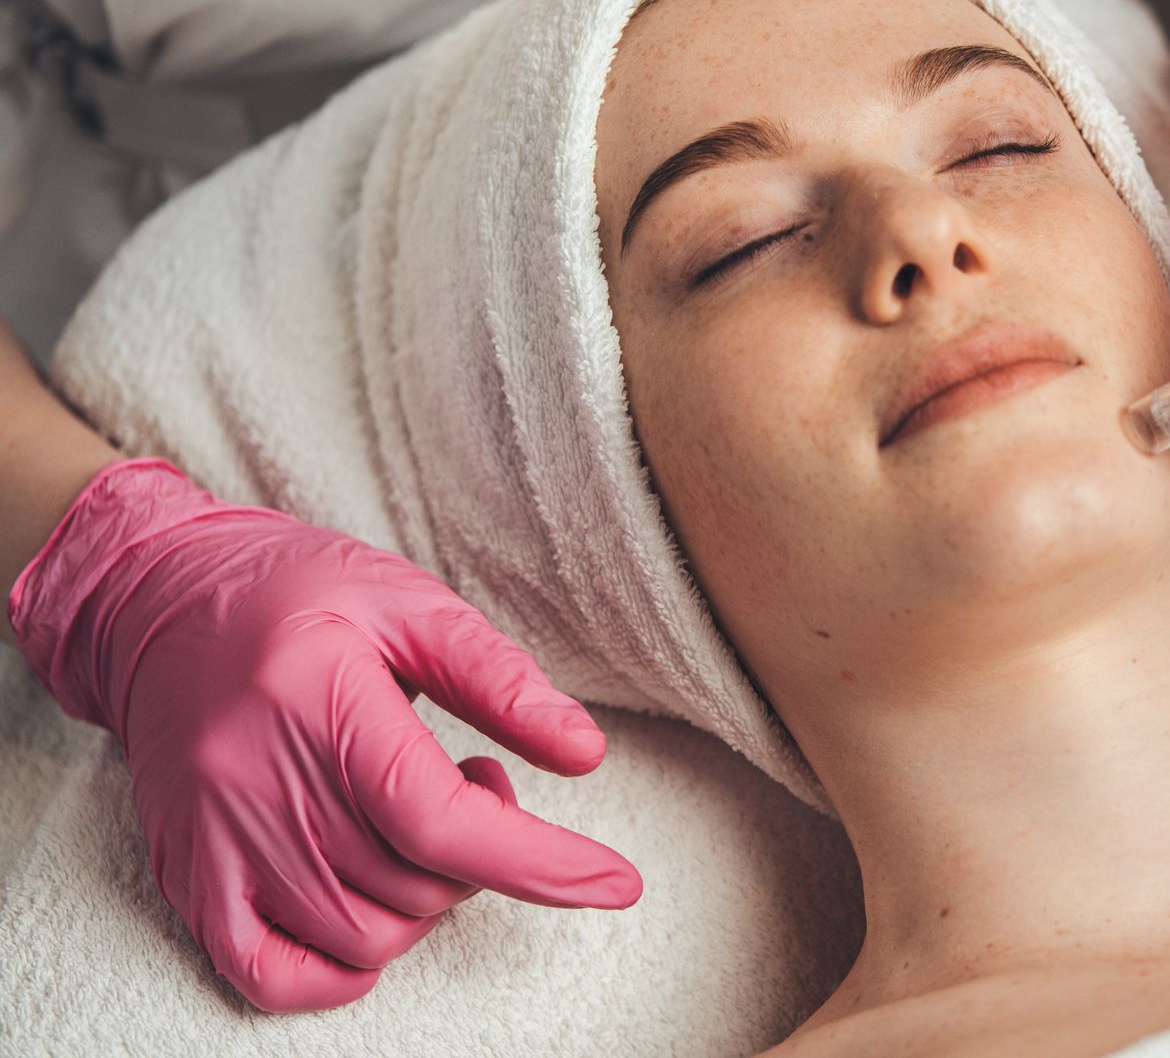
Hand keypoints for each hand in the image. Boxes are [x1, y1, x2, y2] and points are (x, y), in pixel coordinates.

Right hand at [7, 457, 642, 1012]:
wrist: (157, 598)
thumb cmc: (297, 592)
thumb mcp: (409, 602)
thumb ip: (498, 679)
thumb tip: (585, 754)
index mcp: (317, 701)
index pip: (438, 819)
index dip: (539, 862)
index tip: (616, 882)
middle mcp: (253, 781)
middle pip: (410, 882)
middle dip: (481, 852)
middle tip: (477, 783)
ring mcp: (212, 837)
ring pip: (360, 935)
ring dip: (424, 899)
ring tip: (422, 819)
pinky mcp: (186, 872)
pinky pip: (266, 973)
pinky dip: (336, 971)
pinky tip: (376, 911)